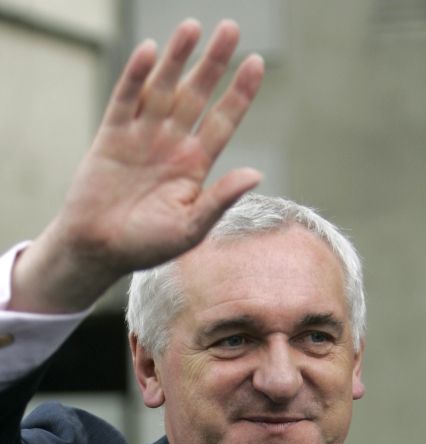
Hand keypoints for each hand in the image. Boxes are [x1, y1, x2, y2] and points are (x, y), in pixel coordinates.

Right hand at [9, 19, 263, 312]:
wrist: (98, 250)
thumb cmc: (146, 245)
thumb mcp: (189, 228)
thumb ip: (219, 200)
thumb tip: (256, 174)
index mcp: (194, 165)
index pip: (223, 122)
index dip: (239, 93)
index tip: (256, 63)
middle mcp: (171, 144)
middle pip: (197, 96)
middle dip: (213, 64)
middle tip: (231, 28)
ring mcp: (141, 137)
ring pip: (163, 90)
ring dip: (177, 59)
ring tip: (192, 27)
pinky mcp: (111, 136)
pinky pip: (126, 100)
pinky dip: (136, 77)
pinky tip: (151, 53)